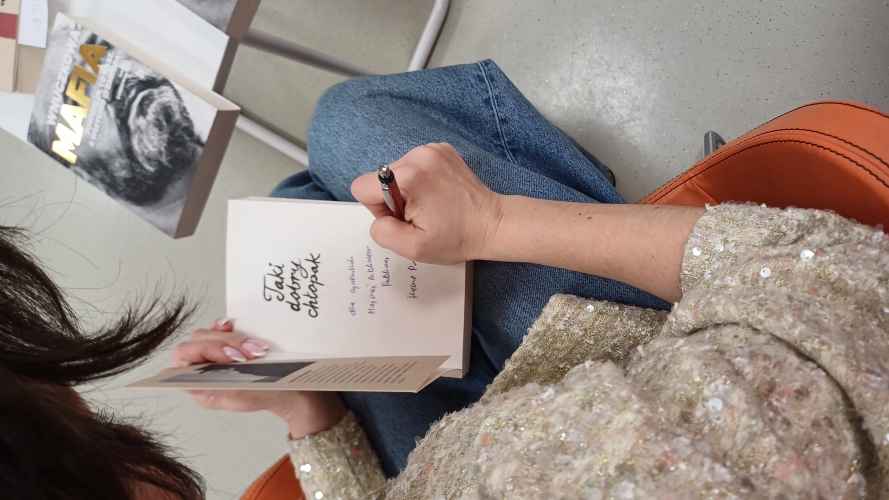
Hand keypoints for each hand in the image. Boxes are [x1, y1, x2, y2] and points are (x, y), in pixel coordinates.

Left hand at [172, 319, 344, 438]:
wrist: (297, 389)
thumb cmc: (270, 395)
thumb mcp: (240, 396)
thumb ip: (208, 385)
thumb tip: (172, 377)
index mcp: (200, 384)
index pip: (185, 356)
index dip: (206, 350)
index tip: (232, 356)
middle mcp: (204, 367)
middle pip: (200, 340)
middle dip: (226, 344)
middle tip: (250, 355)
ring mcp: (218, 353)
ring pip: (212, 332)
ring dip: (234, 337)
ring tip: (257, 350)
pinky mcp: (233, 342)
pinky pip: (223, 327)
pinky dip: (229, 326)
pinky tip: (236, 325)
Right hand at [351, 143, 502, 263]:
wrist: (492, 224)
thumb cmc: (457, 238)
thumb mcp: (413, 248)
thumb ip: (382, 232)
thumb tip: (378, 216)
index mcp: (408, 177)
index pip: (363, 187)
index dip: (378, 209)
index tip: (404, 217)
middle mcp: (418, 155)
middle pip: (379, 179)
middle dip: (393, 200)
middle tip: (422, 214)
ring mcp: (432, 149)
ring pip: (396, 172)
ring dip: (407, 191)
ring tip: (432, 205)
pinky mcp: (441, 149)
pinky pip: (413, 165)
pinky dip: (421, 181)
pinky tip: (438, 194)